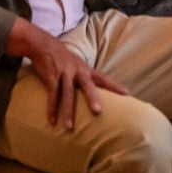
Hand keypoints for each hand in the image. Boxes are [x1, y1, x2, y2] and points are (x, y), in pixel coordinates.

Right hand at [8, 19, 126, 131]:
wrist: (44, 45)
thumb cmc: (64, 59)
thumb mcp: (78, 65)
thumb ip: (87, 78)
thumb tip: (97, 95)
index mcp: (86, 70)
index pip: (103, 78)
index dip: (114, 86)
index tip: (126, 93)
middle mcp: (77, 71)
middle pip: (87, 85)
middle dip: (92, 98)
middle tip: (97, 112)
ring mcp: (64, 73)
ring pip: (67, 94)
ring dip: (68, 112)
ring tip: (69, 127)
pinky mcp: (52, 76)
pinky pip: (53, 94)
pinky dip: (52, 108)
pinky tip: (52, 121)